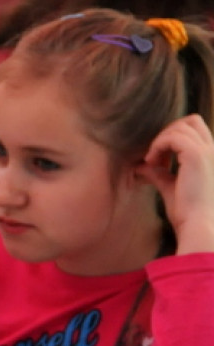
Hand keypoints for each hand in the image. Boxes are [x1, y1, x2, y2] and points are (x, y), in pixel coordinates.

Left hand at [141, 114, 213, 254]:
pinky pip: (173, 136)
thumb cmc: (187, 212)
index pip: (194, 130)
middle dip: (167, 133)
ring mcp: (207, 151)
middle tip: (153, 157)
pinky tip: (150, 162)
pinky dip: (158, 145)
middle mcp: (212, 150)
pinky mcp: (197, 155)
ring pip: (180, 127)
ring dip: (160, 141)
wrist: (197, 224)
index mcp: (210, 156)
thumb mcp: (170, 188)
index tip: (157, 161)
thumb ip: (159, 174)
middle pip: (190, 120)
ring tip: (150, 162)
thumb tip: (140, 167)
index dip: (172, 138)